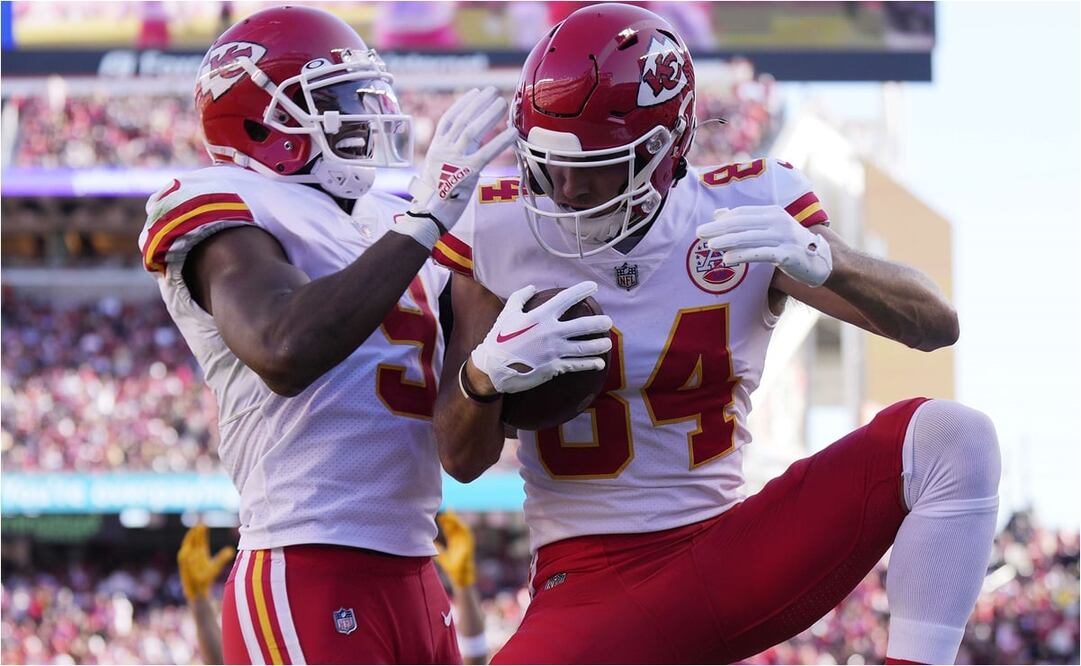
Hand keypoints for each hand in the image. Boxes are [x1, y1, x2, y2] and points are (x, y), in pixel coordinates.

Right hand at [177, 523, 234, 601]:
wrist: (200, 590)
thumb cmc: (207, 577)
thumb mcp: (216, 566)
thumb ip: (222, 557)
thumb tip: (231, 550)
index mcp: (200, 553)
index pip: (200, 540)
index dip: (201, 533)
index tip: (203, 524)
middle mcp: (193, 555)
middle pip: (193, 542)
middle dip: (194, 533)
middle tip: (198, 524)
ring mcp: (188, 562)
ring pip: (186, 548)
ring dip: (188, 541)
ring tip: (192, 533)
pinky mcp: (184, 569)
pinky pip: (183, 561)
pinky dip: (184, 555)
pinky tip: (186, 549)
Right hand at [408, 86, 516, 231]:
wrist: (428, 216)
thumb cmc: (436, 198)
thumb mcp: (440, 171)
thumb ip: (454, 155)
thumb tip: (472, 144)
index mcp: (436, 149)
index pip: (448, 120)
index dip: (462, 104)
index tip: (475, 93)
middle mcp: (443, 150)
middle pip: (462, 120)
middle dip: (478, 104)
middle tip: (492, 92)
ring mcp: (454, 160)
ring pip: (471, 131)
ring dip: (488, 114)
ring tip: (501, 103)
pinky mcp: (466, 173)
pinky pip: (486, 153)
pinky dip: (500, 141)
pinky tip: (512, 133)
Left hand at [434, 511, 475, 588]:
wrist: (459, 576)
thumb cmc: (452, 568)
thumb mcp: (442, 556)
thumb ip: (438, 549)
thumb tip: (430, 544)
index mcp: (455, 542)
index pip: (450, 529)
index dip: (446, 522)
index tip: (440, 515)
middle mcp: (460, 540)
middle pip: (455, 526)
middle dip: (451, 517)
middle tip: (446, 509)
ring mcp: (465, 541)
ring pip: (461, 526)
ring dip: (456, 520)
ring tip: (450, 513)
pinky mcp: (469, 544)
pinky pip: (466, 532)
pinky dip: (462, 526)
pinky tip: (456, 521)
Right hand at [471, 281, 612, 394]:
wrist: (493, 368)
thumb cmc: (499, 339)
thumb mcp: (507, 314)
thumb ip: (520, 297)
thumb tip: (533, 287)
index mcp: (540, 316)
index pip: (566, 299)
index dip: (581, 291)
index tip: (594, 287)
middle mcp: (550, 332)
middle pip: (582, 326)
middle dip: (599, 323)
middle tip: (608, 322)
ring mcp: (554, 351)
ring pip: (584, 347)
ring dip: (599, 345)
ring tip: (608, 342)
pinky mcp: (554, 367)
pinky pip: (577, 365)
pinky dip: (590, 364)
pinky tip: (600, 363)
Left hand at [696, 205, 832, 286]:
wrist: (824, 261)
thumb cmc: (792, 245)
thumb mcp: (771, 230)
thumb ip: (747, 222)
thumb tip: (719, 214)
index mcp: (773, 213)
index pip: (743, 213)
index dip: (723, 220)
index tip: (705, 226)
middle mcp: (778, 221)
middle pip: (743, 223)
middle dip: (720, 228)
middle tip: (700, 233)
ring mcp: (784, 237)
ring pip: (750, 237)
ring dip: (728, 241)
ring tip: (710, 246)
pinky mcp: (788, 254)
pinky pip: (761, 253)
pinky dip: (743, 255)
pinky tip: (728, 259)